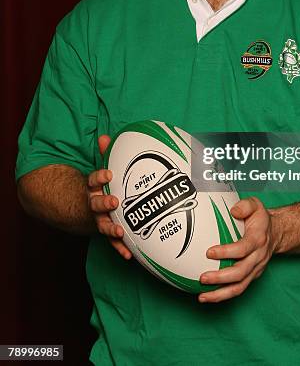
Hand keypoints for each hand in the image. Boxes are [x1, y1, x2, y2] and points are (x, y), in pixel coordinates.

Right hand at [87, 134, 131, 259]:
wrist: (80, 208)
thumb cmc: (98, 185)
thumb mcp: (100, 170)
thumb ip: (104, 154)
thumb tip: (105, 137)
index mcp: (91, 187)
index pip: (92, 180)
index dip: (99, 177)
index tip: (109, 174)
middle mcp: (92, 203)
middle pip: (95, 204)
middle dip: (103, 203)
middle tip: (114, 202)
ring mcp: (97, 219)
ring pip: (102, 224)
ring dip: (110, 228)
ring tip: (119, 231)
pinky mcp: (105, 231)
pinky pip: (111, 242)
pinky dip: (119, 248)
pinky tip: (128, 255)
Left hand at [198, 196, 279, 302]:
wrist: (276, 233)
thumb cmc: (260, 218)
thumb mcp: (255, 205)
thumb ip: (245, 205)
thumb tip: (233, 211)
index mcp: (258, 239)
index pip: (243, 248)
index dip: (227, 252)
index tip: (209, 252)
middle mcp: (258, 257)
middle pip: (241, 272)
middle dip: (221, 278)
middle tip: (202, 278)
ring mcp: (255, 269)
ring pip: (240, 286)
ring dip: (220, 294)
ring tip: (202, 296)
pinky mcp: (252, 277)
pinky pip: (238, 289)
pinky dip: (222, 296)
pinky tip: (206, 296)